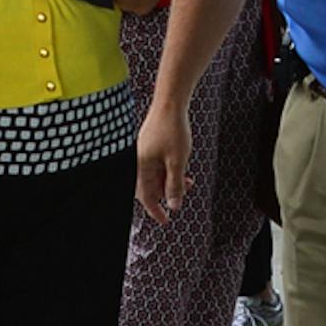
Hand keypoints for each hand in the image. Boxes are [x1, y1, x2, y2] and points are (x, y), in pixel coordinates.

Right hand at [137, 94, 191, 219]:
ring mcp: (143, 153)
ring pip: (155, 176)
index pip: (146, 197)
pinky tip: (181, 169)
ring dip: (170, 182)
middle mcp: (138, 162)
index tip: (166, 221)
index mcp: (141, 167)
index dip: (156, 211)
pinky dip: (168, 171)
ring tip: (187, 181)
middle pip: (150, 188)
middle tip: (181, 197)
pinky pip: (157, 166)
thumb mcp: (178, 161)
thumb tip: (173, 205)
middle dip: (166, 194)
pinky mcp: (148, 146)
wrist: (170, 103)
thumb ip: (175, 185)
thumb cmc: (173, 130)